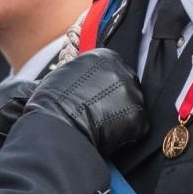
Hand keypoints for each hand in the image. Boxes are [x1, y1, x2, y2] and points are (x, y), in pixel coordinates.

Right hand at [25, 49, 145, 155]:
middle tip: (99, 114)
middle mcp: (123, 70)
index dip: (105, 87)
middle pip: (127, 86)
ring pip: (133, 107)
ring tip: (100, 127)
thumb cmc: (53, 102)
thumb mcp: (66, 73)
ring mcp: (132, 94)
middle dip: (116, 100)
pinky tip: (107, 136)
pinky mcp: (139, 117)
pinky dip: (125, 135)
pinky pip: (137, 128)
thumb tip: (87, 80)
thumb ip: (84, 72)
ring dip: (121, 117)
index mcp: (106, 57)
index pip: (114, 70)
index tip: (97, 98)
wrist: (57, 126)